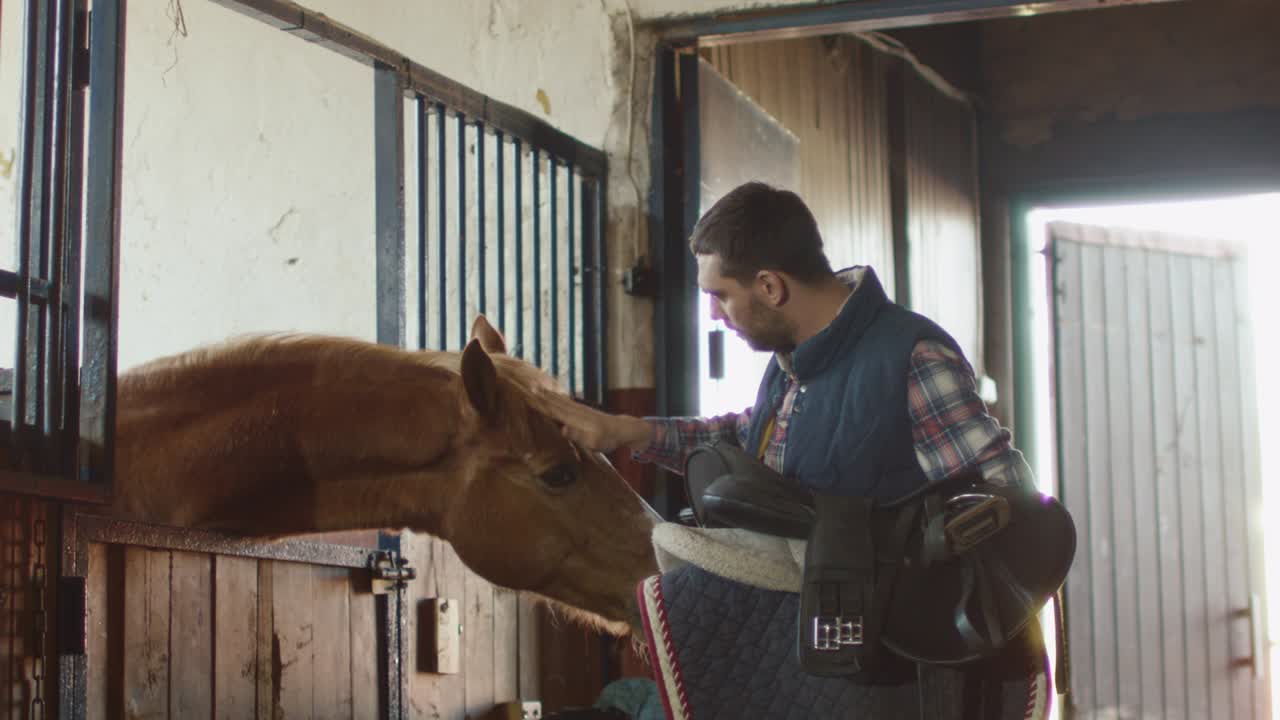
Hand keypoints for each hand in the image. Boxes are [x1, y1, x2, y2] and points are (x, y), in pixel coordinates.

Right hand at [536, 390, 653, 452]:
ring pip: (561, 400)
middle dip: (543, 394)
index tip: (532, 393)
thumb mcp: (594, 442)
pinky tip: (553, 394)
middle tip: (529, 385)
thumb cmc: (608, 439)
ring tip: (537, 385)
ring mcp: (580, 409)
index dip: (544, 401)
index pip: (556, 408)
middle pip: (556, 401)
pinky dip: (558, 397)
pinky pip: (566, 402)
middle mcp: (577, 411)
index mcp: (576, 418)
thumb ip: (578, 435)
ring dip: (549, 393)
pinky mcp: (582, 411)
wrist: (623, 429)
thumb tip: (562, 429)